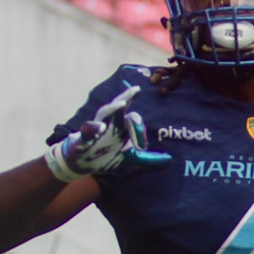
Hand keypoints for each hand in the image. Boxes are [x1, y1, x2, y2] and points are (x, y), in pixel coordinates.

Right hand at [44, 87, 169, 182]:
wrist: (83, 164)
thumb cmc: (106, 156)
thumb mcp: (130, 159)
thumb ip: (149, 159)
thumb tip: (170, 160)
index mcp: (120, 126)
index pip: (132, 118)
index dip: (139, 128)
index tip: (140, 146)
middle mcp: (109, 123)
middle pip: (118, 105)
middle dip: (126, 97)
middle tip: (135, 89)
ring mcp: (96, 128)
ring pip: (103, 113)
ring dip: (112, 108)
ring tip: (121, 104)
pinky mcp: (83, 137)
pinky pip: (87, 129)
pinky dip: (93, 128)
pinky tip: (100, 128)